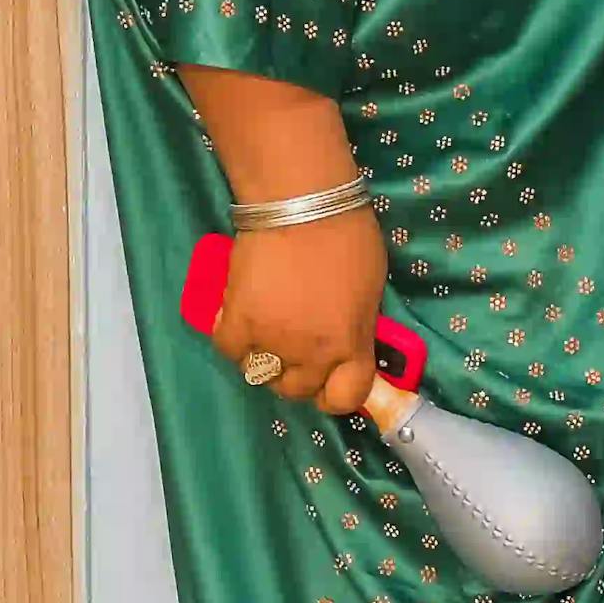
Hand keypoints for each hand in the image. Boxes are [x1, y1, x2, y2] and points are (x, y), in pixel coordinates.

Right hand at [206, 207, 388, 414]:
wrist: (302, 205)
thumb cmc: (348, 236)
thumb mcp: (372, 288)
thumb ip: (357, 325)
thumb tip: (348, 341)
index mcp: (351, 343)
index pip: (346, 398)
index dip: (337, 393)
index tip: (331, 381)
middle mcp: (312, 354)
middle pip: (298, 390)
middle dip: (299, 374)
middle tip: (296, 346)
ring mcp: (271, 342)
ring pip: (261, 375)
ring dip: (265, 359)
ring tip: (268, 330)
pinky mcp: (236, 325)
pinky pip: (231, 351)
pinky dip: (235, 340)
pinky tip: (242, 317)